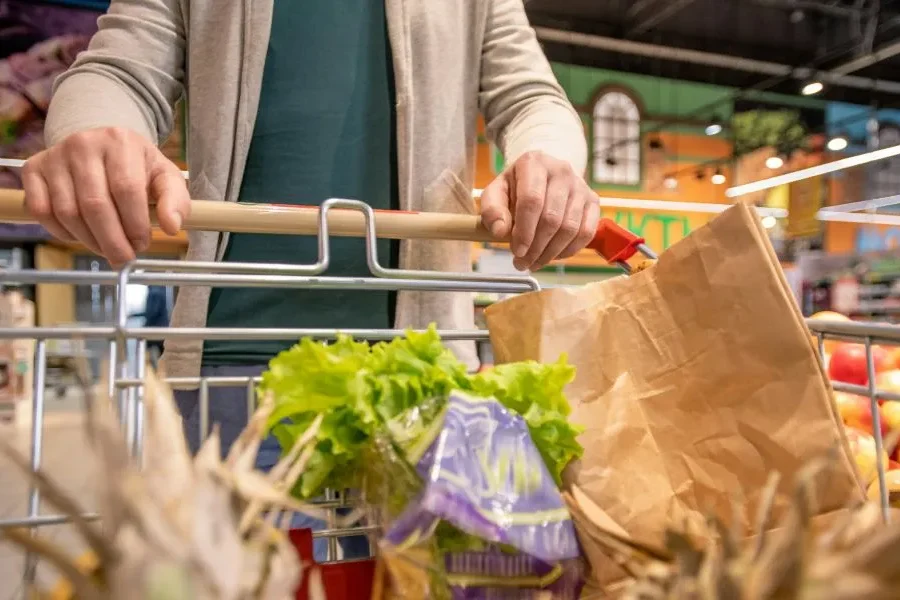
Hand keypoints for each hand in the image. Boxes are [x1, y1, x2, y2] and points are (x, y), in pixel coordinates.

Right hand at [23, 127, 189, 265]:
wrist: (101, 146)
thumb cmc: (136, 166)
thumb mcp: (164, 177)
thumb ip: (175, 201)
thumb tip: (172, 226)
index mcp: (121, 142)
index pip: (126, 189)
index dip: (135, 224)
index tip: (142, 244)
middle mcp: (83, 144)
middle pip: (94, 204)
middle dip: (112, 240)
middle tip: (123, 258)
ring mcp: (55, 156)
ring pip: (68, 212)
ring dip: (89, 240)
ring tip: (107, 248)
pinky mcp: (33, 169)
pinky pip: (42, 211)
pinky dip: (62, 233)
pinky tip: (82, 236)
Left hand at [480, 151, 599, 270]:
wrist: (542, 177)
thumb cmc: (515, 188)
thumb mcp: (495, 193)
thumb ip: (492, 210)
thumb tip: (500, 231)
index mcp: (533, 163)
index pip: (532, 201)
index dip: (524, 231)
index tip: (517, 252)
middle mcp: (561, 170)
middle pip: (552, 218)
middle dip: (536, 247)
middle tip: (522, 263)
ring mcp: (580, 185)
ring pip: (570, 228)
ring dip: (551, 253)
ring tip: (534, 262)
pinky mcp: (593, 200)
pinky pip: (586, 232)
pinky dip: (570, 250)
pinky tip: (553, 255)